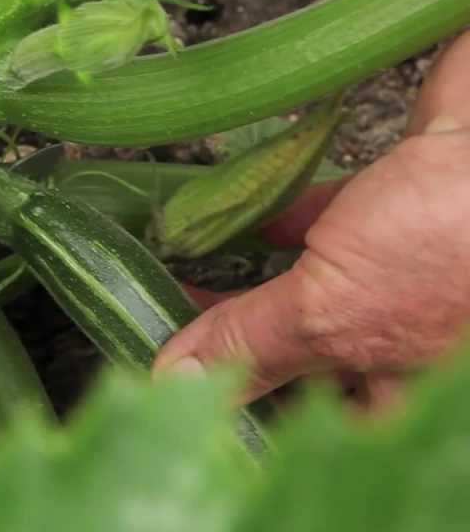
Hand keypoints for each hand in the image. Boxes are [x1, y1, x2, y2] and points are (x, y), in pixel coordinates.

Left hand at [155, 33, 469, 409]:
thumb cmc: (452, 245)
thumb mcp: (335, 310)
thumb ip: (257, 346)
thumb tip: (178, 381)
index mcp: (404, 381)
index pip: (321, 418)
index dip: (257, 408)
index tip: (188, 388)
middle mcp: (412, 334)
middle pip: (313, 348)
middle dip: (246, 334)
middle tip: (175, 322)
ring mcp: (410, 266)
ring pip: (317, 280)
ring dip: (254, 272)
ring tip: (187, 266)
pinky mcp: (405, 199)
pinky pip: (332, 214)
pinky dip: (282, 211)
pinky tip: (236, 206)